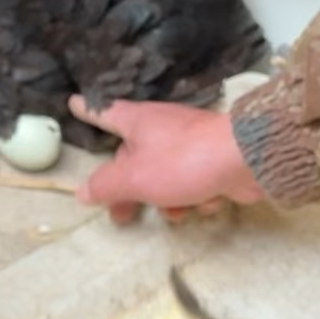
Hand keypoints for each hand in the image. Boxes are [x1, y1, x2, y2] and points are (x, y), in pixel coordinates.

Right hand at [69, 97, 265, 224]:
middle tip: (121, 215)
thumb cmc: (183, 161)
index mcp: (138, 122)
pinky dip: (198, 196)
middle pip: (134, 157)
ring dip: (168, 200)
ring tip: (175, 213)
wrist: (245, 159)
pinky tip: (206, 202)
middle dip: (129, 189)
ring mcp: (190, 144)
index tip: (74, 103)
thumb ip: (106, 185)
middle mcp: (162, 128)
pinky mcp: (214, 161)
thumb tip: (81, 191)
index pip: (104, 113)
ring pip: (165, 176)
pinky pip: (194, 183)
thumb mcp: (134, 177)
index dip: (88, 111)